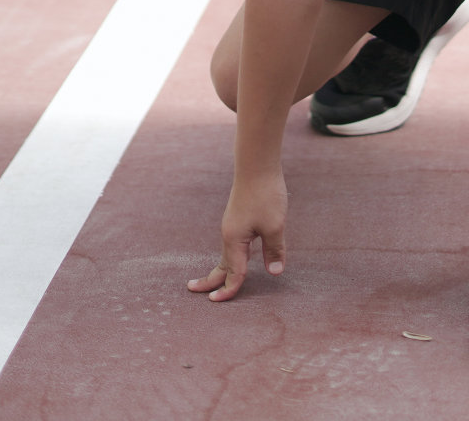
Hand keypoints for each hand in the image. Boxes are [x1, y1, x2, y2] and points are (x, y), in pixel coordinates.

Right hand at [186, 170, 287, 301]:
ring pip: (226, 254)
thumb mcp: (275, 226)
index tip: (218, 302)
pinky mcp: (237, 219)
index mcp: (235, 240)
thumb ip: (274, 250)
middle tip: (193, 291)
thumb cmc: (265, 195)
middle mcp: (229, 235)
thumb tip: (274, 272)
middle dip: (210, 280)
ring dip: (220, 269)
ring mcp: (232, 226)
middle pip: (221, 264)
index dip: (230, 289)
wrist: (257, 166)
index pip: (233, 272)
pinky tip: (234, 257)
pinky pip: (232, 244)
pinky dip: (229, 257)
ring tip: (210, 281)